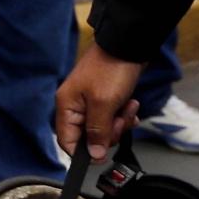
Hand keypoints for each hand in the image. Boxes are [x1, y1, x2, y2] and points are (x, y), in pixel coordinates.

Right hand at [55, 44, 145, 160]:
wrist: (130, 43)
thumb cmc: (112, 67)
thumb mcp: (103, 104)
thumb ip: (97, 131)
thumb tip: (93, 154)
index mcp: (67, 106)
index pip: (67, 141)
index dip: (84, 152)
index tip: (102, 152)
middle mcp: (76, 105)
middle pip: (89, 137)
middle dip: (108, 133)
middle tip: (119, 121)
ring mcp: (91, 101)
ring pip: (104, 127)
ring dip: (119, 122)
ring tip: (128, 107)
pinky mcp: (106, 97)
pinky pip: (113, 116)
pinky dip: (124, 114)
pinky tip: (131, 105)